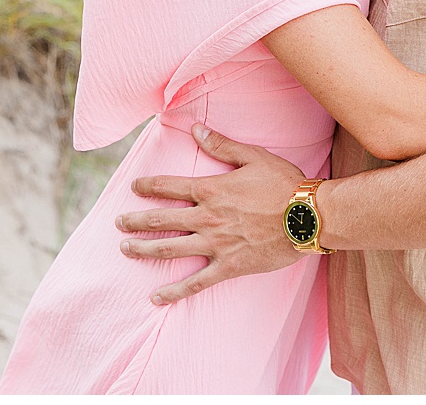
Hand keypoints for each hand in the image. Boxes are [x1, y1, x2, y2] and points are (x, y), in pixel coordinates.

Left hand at [115, 124, 305, 304]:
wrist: (308, 218)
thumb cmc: (284, 184)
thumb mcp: (252, 157)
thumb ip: (220, 144)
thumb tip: (195, 128)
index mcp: (210, 190)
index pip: (169, 187)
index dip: (148, 186)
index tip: (133, 186)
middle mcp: (206, 217)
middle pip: (161, 220)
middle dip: (135, 220)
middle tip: (117, 222)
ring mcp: (215, 244)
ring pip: (170, 249)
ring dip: (144, 249)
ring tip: (125, 249)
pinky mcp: (228, 266)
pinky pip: (196, 282)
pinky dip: (174, 291)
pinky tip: (156, 297)